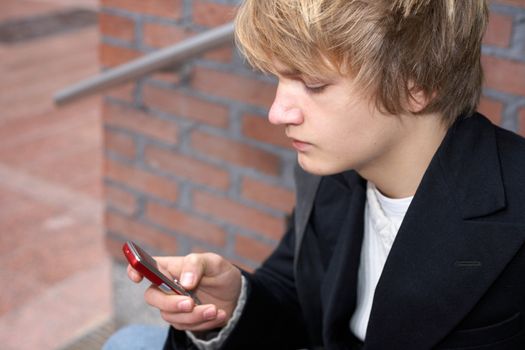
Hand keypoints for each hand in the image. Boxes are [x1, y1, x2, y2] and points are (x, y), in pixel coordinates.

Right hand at [127, 253, 241, 331]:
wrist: (237, 294)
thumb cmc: (220, 273)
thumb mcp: (213, 262)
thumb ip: (196, 265)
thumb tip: (184, 282)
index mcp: (170, 268)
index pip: (144, 266)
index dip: (134, 269)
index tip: (137, 277)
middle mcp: (166, 287)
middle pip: (152, 297)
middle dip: (171, 303)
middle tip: (190, 303)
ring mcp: (173, 305)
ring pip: (171, 316)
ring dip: (194, 315)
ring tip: (214, 309)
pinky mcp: (184, 320)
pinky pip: (186, 327)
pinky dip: (204, 322)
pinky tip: (219, 314)